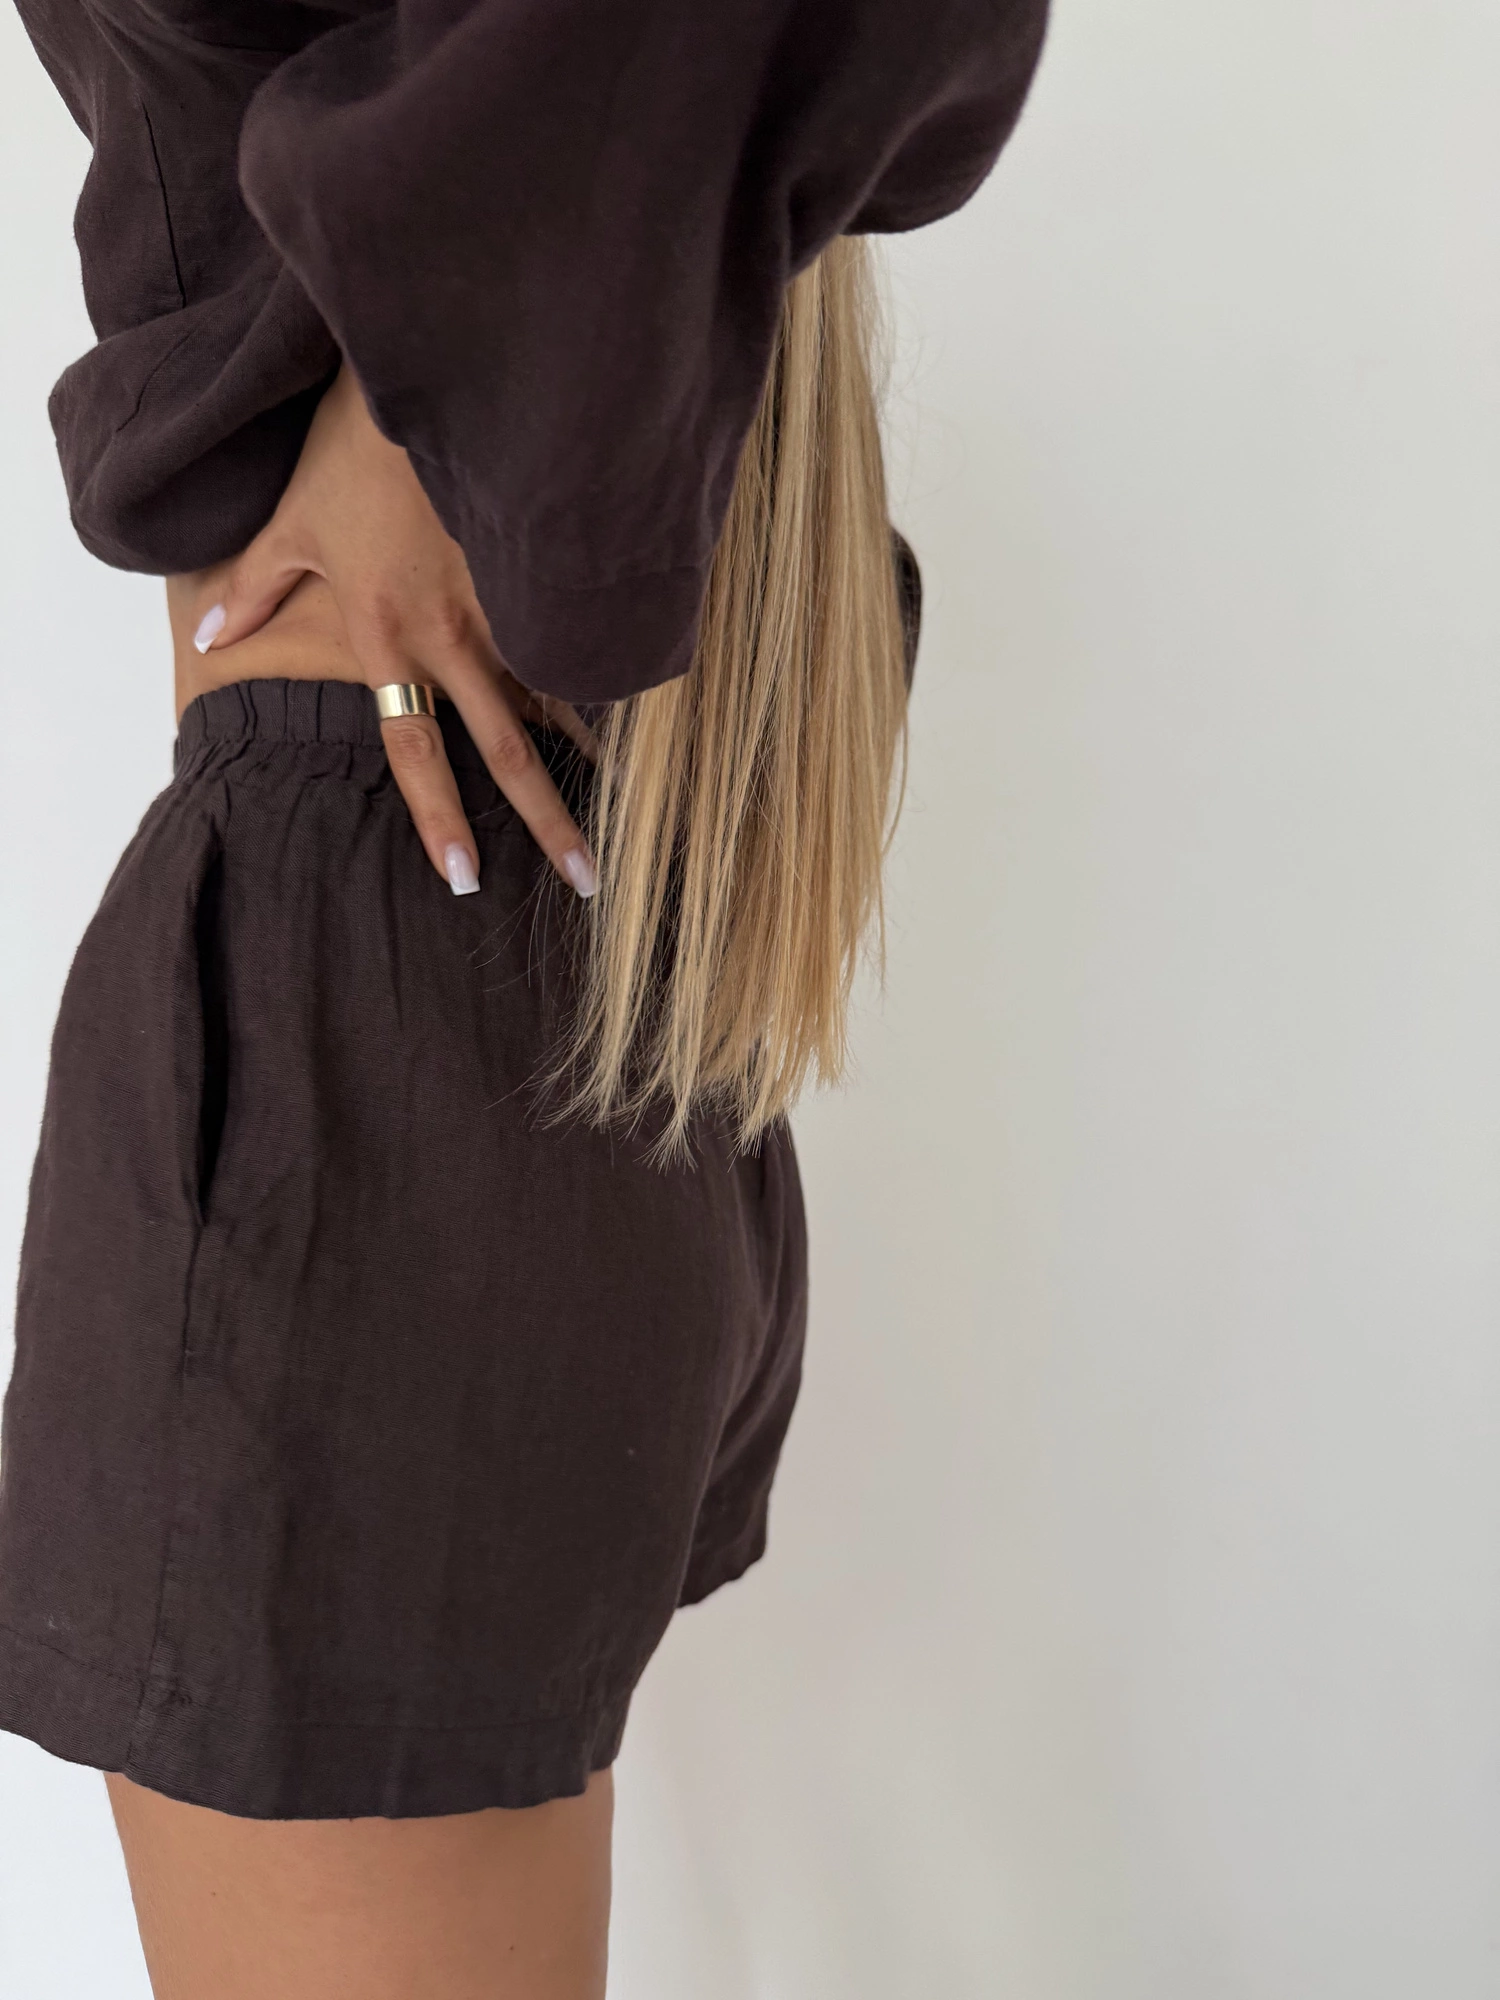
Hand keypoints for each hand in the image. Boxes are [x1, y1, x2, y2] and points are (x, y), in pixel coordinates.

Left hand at [192, 362, 597, 898]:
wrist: (428, 377)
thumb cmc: (351, 450)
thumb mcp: (292, 523)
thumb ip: (253, 590)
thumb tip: (208, 642)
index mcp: (388, 633)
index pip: (413, 747)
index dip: (439, 816)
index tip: (466, 877)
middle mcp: (453, 632)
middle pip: (508, 747)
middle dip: (550, 819)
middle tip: (588, 880)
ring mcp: (507, 600)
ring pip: (559, 695)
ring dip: (598, 754)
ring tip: (636, 809)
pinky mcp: (542, 566)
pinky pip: (576, 636)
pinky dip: (609, 676)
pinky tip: (648, 716)